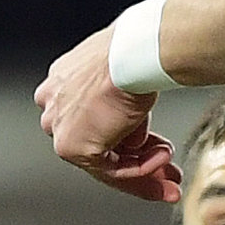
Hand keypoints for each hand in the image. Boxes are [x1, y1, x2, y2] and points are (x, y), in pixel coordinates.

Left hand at [36, 27, 178, 202]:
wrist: (132, 55)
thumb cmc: (130, 54)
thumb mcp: (125, 77)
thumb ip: (121, 106)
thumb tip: (135, 129)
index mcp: (61, 84)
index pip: (95, 122)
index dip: (127, 136)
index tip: (148, 146)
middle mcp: (54, 107)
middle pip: (101, 143)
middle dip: (138, 160)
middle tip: (163, 170)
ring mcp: (60, 128)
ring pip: (106, 161)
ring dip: (144, 168)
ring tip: (169, 166)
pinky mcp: (73, 147)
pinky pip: (111, 170)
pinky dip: (140, 169)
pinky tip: (162, 159)